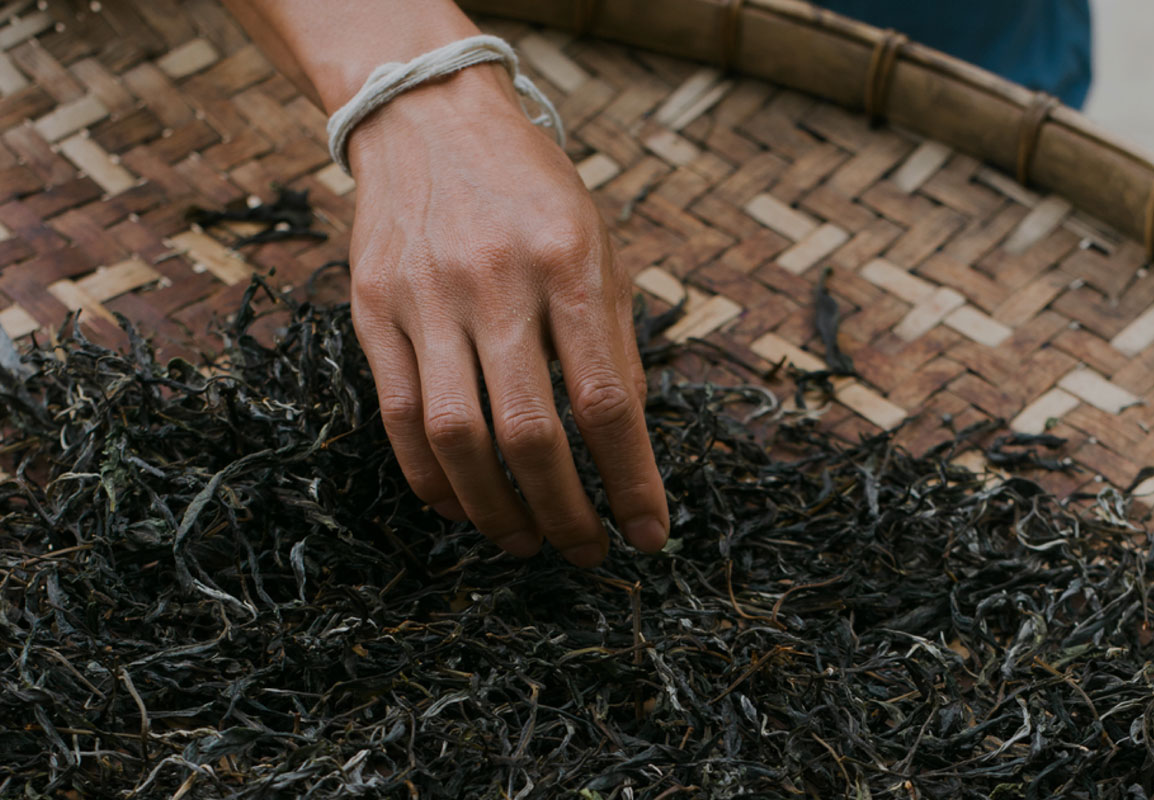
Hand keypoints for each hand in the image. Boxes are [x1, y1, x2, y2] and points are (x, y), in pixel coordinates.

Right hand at [344, 64, 668, 565]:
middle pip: (531, 434)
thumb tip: (626, 449)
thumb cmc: (534, 193)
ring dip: (496, 511)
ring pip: (458, 439)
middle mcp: (497, 283)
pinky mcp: (373, 310)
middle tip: (586, 552)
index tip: (648, 534)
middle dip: (566, 513)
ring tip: (526, 541)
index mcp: (571, 265)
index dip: (631, 482)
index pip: (608, 402)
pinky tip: (462, 505)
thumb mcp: (599, 249)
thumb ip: (615, 343)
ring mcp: (427, 298)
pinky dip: (432, 479)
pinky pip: (400, 417)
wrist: (430, 118)